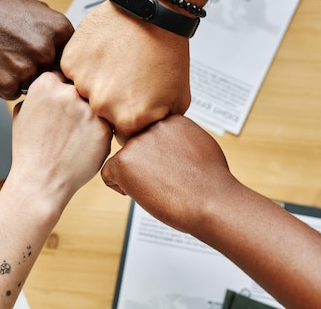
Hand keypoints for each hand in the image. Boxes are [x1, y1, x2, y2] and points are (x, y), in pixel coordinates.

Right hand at [0, 0, 73, 99]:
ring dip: (18, 79)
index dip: (53, 60)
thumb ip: (55, 33)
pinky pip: (11, 94)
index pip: (69, 59)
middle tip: (15, 55)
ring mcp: (28, 68)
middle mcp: (48, 50)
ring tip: (1, 57)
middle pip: (51, 74)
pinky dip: (1, 85)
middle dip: (37, 70)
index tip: (41, 57)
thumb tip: (67, 51)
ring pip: (32, 86)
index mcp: (61, 30)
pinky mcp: (7, 83)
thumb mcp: (35, 10)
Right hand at [10, 72, 111, 204]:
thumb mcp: (21, 114)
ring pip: (98, 103)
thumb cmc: (30, 150)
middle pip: (85, 85)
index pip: (66, 73)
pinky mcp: (104, 127)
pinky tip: (86, 144)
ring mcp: (88, 109)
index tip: (65, 104)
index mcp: (45, 84)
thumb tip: (49, 84)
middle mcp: (68, 92)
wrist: (41, 181)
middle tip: (75, 120)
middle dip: (82, 99)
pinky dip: (101, 131)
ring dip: (93, 114)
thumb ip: (37, 94)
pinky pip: (108, 121)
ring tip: (79, 135)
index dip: (66, 89)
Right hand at [60, 1, 190, 142]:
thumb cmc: (167, 51)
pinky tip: (102, 53)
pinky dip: (84, 65)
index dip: (128, 119)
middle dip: (112, 102)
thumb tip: (146, 138)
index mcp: (129, 120)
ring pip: (84, 94)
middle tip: (125, 78)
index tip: (133, 103)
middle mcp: (103, 106)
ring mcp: (83, 83)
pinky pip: (73, 73)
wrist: (152, 12)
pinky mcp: (71, 62)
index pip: (122, 135)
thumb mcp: (178, 99)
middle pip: (100, 116)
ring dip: (95, 83)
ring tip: (115, 63)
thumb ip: (158, 125)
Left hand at [101, 115, 236, 233]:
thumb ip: (178, 138)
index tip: (170, 169)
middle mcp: (151, 126)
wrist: (212, 201)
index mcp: (171, 119)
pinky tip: (141, 193)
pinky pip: (108, 173)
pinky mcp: (123, 161)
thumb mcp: (200, 145)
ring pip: (122, 159)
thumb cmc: (211, 182)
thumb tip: (168, 144)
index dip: (156, 155)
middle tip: (163, 181)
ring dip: (133, 175)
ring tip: (157, 187)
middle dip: (144, 164)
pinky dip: (119, 187)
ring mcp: (136, 142)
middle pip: (135, 146)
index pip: (150, 135)